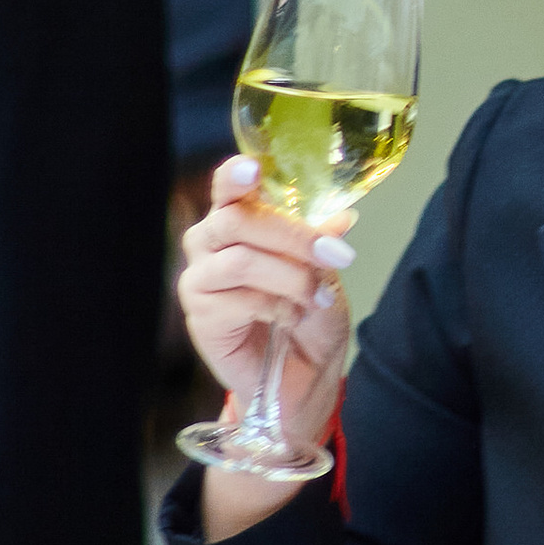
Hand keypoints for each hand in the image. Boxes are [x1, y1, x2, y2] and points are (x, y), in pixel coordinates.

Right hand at [175, 157, 355, 448]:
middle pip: (238, 220)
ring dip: (291, 277)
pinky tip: (292, 317)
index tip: (252, 168)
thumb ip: (322, 242)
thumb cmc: (307, 317)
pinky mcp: (201, 316)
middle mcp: (210, 244)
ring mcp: (201, 279)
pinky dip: (277, 307)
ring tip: (316, 297)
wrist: (302, 376)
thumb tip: (342, 218)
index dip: (235, 176)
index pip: (228, 189)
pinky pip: (239, 300)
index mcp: (238, 220)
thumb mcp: (324, 272)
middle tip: (335, 256)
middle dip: (293, 236)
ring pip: (242, 261)